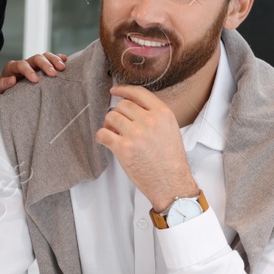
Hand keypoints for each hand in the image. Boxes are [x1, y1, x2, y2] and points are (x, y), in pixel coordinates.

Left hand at [0, 52, 67, 92]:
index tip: (36, 80)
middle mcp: (24, 63)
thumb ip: (2, 86)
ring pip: (45, 56)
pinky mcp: (41, 69)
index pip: (21, 65)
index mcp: (12, 68)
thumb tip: (12, 80)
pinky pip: (50, 60)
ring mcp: (34, 65)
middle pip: (36, 58)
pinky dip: (58, 58)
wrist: (5, 94)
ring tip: (62, 67)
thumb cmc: (1, 94)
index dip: (28, 71)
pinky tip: (65, 61)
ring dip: (54, 60)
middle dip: (45, 64)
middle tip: (53, 74)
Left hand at [93, 84, 197, 211]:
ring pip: (110, 117)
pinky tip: (106, 141)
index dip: (124, 90)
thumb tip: (134, 107)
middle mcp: (149, 120)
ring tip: (114, 134)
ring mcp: (135, 133)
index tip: (115, 91)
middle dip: (117, 113)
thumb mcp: (170, 129)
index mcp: (162, 113)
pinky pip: (102, 134)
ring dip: (109, 125)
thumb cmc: (171, 160)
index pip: (138, 93)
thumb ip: (154, 115)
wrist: (171, 183)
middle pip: (122, 105)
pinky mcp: (123, 148)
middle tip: (117, 124)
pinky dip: (101, 137)